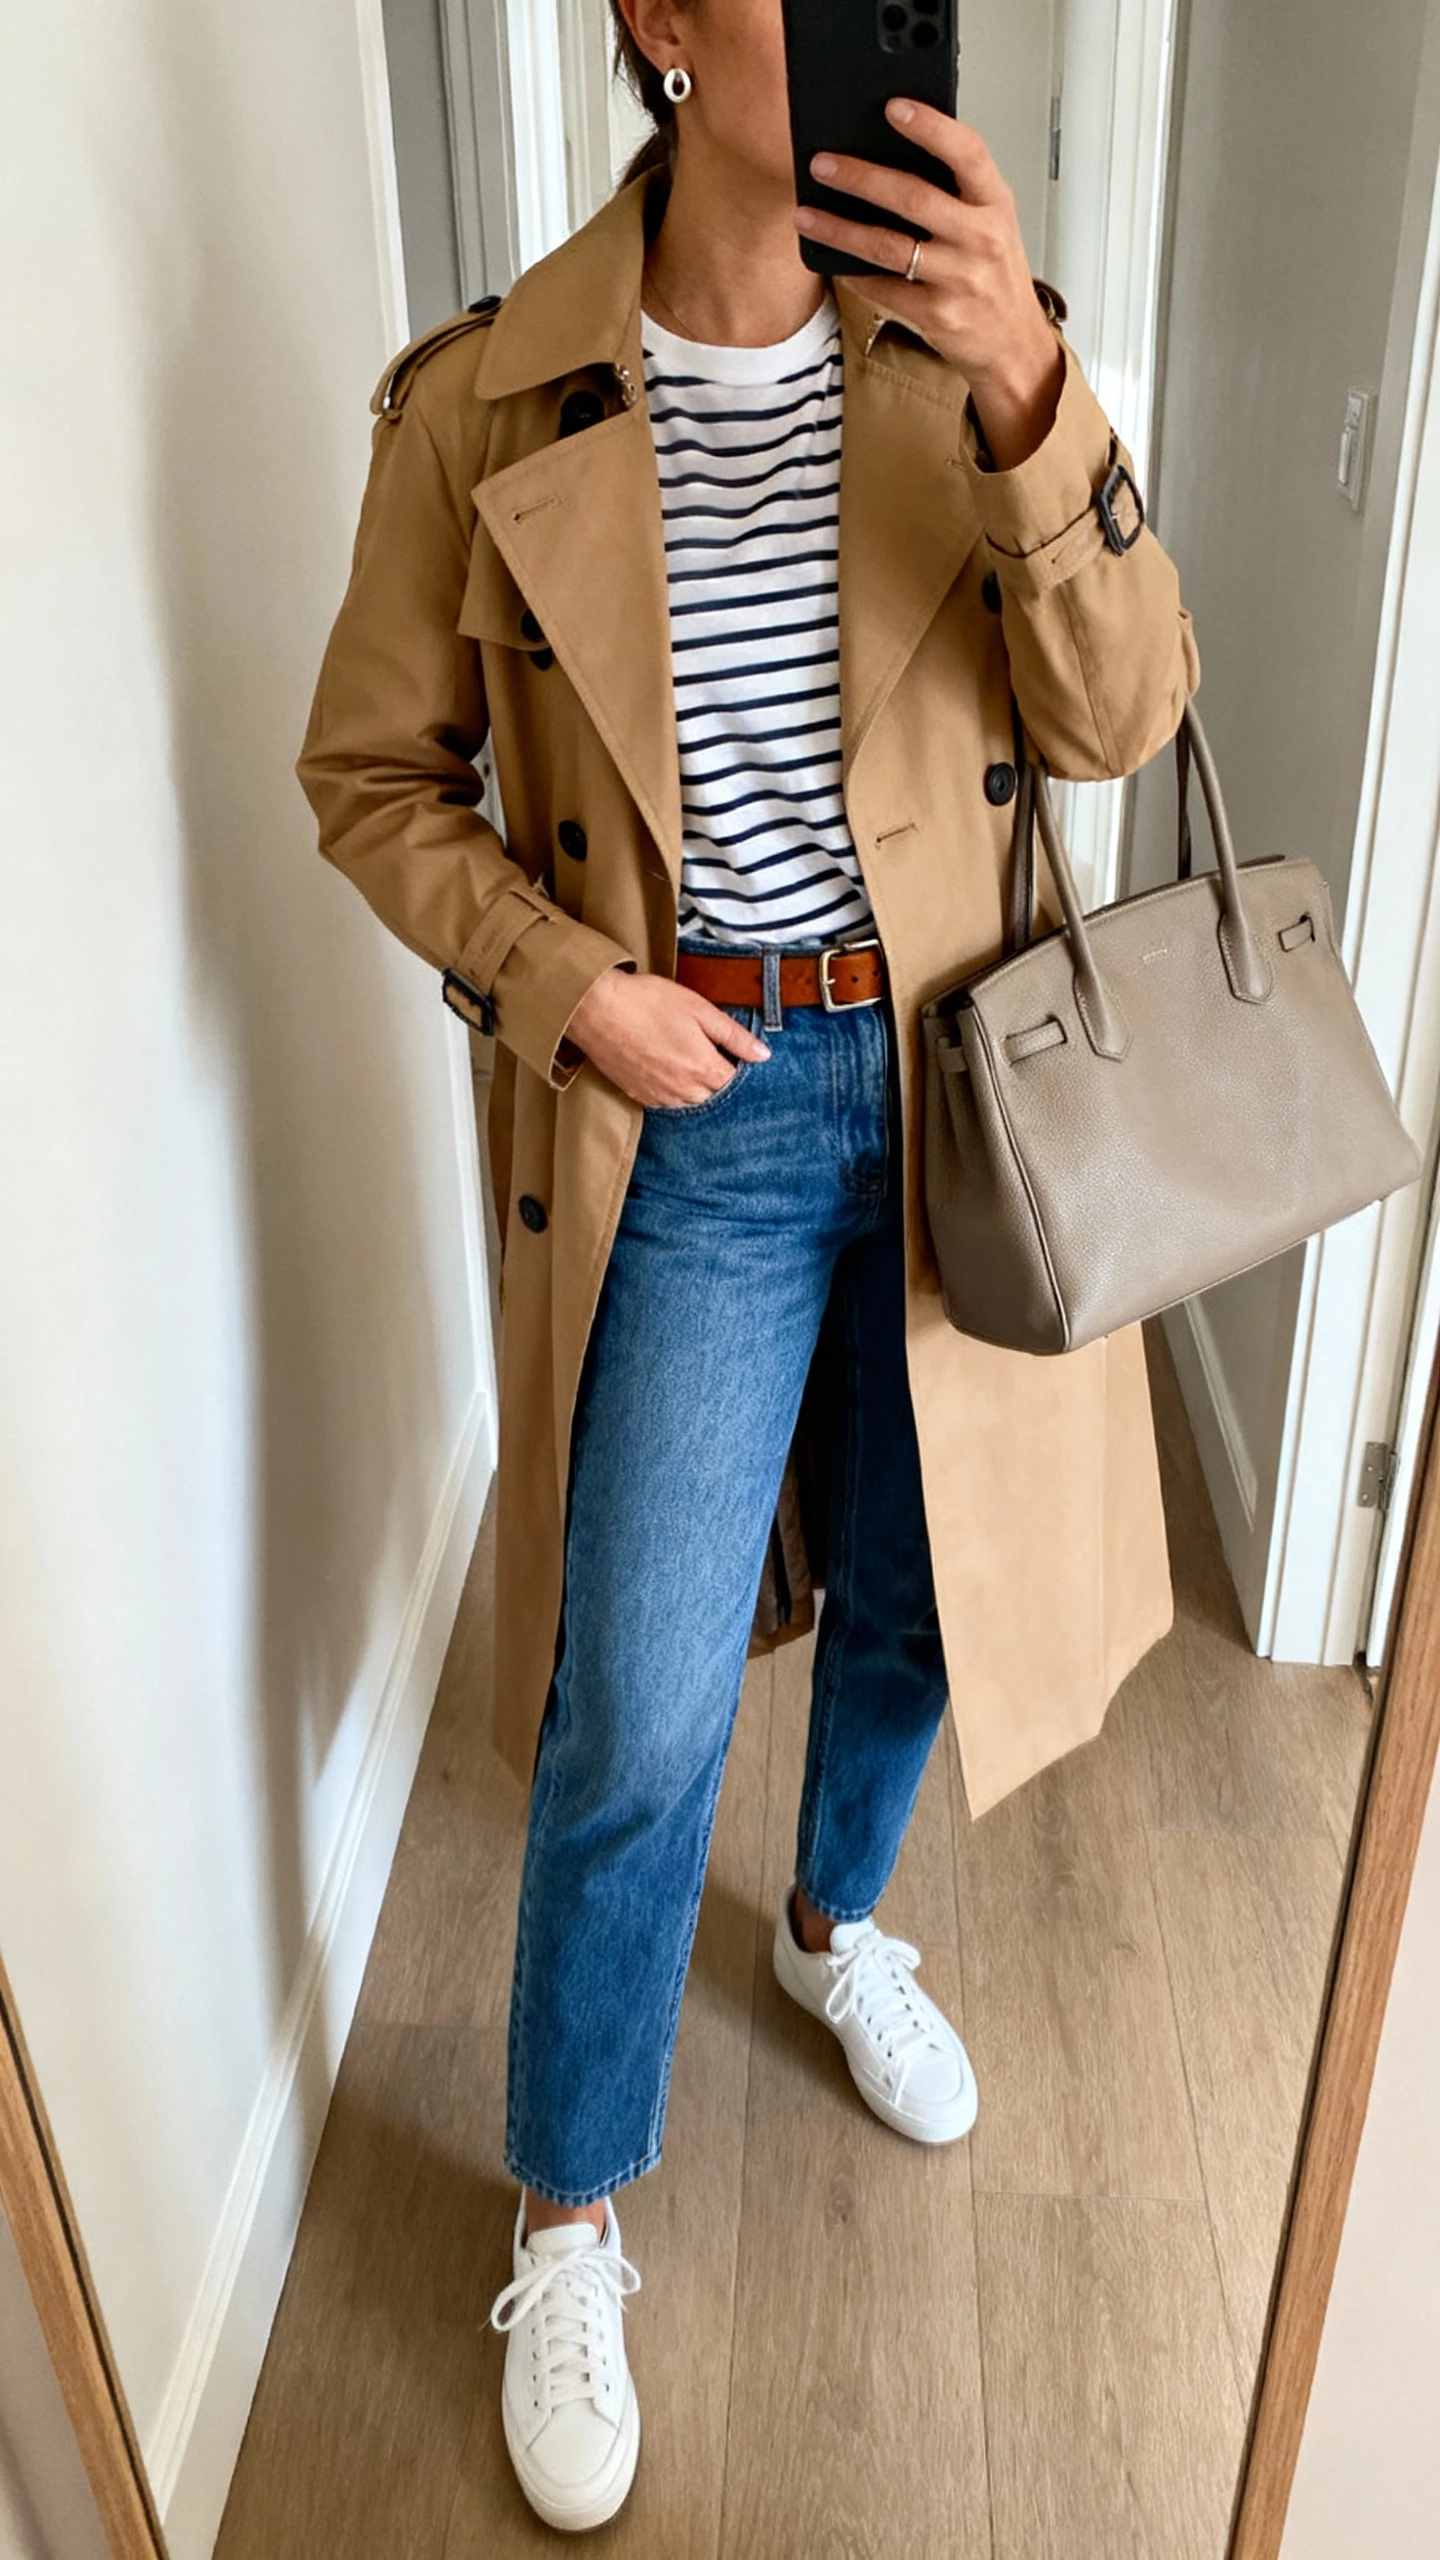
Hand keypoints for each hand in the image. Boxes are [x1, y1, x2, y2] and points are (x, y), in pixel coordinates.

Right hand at [565, 967, 771, 1107]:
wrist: (596, 1008)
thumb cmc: (647, 1002)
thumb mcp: (699, 1009)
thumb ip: (734, 1036)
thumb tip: (763, 1055)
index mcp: (703, 1069)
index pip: (734, 1081)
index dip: (736, 1065)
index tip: (730, 1050)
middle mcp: (684, 1091)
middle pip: (713, 1094)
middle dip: (715, 1076)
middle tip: (703, 1047)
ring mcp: (658, 1096)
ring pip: (689, 1100)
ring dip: (692, 1084)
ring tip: (681, 1054)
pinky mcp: (637, 1095)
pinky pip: (664, 1100)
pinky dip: (670, 1087)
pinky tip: (662, 1064)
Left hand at [796, 102, 1064, 469]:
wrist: (1013, 343)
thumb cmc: (995, 274)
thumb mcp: (990, 223)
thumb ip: (955, 191)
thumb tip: (891, 153)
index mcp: (996, 204)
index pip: (968, 153)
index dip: (931, 127)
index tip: (894, 108)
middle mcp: (981, 239)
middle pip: (914, 197)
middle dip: (861, 177)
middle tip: (822, 164)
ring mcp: (960, 279)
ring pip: (888, 246)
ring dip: (840, 229)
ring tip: (806, 215)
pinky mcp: (937, 315)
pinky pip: (884, 288)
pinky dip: (852, 273)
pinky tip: (831, 260)